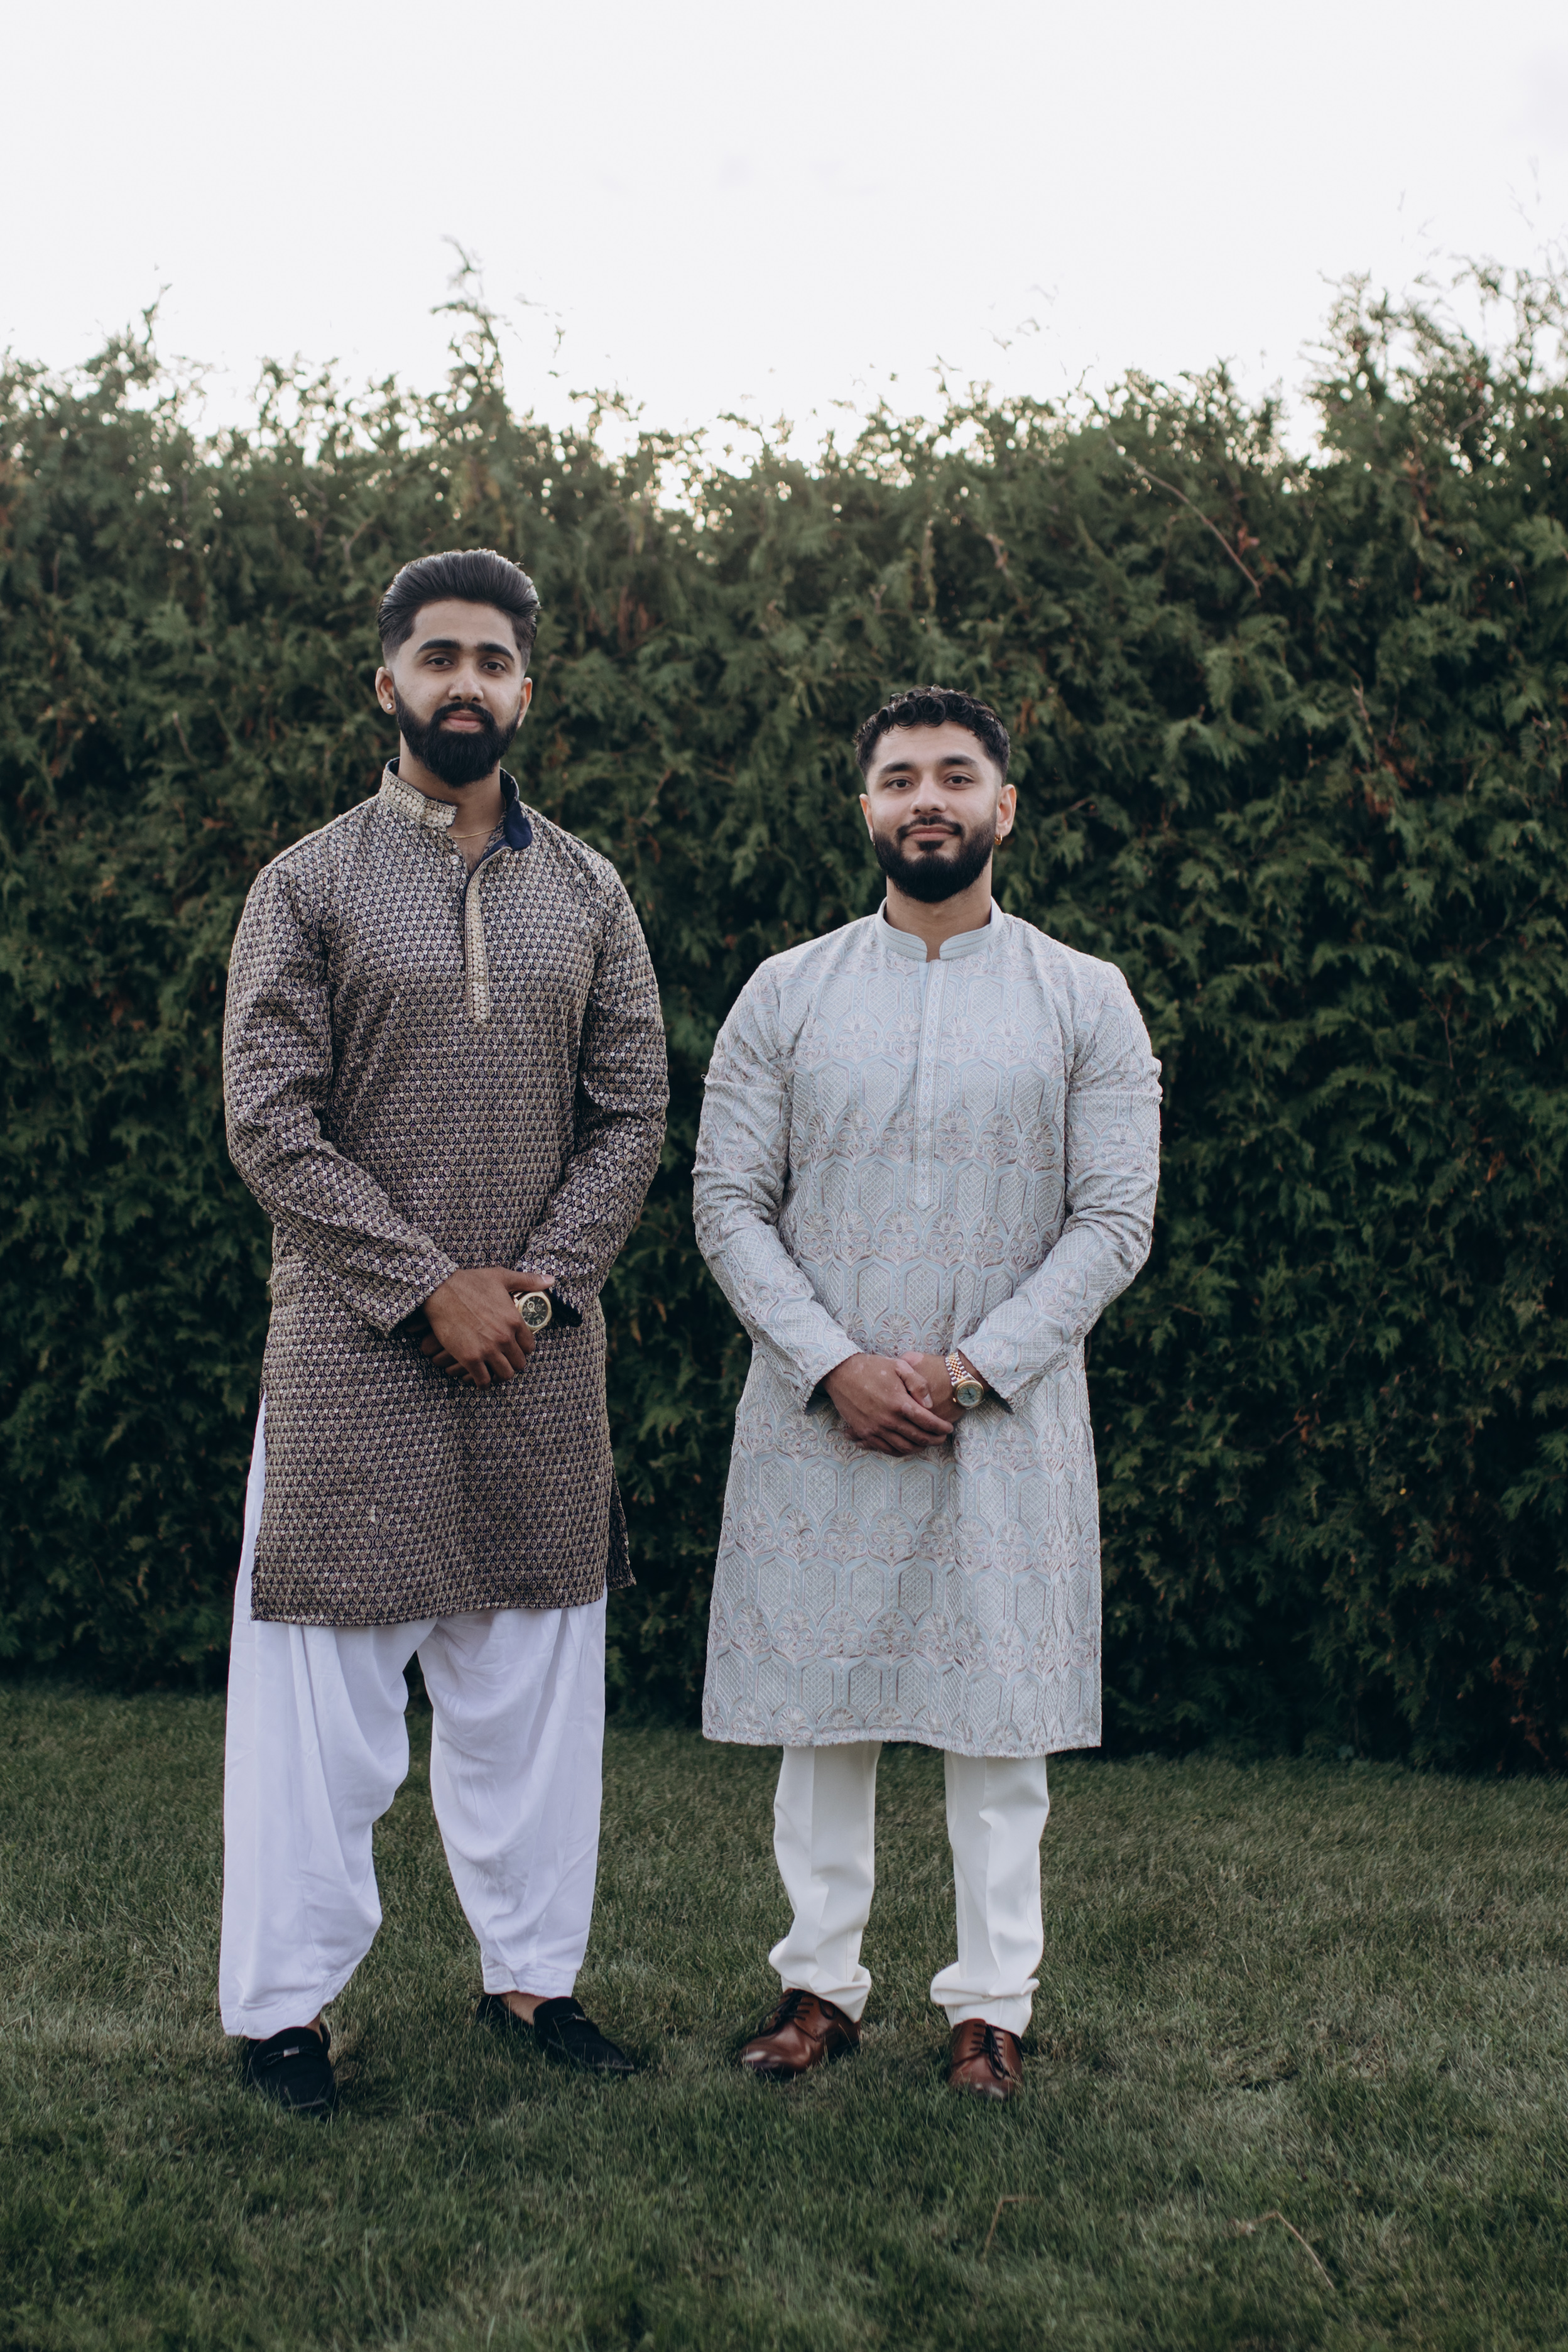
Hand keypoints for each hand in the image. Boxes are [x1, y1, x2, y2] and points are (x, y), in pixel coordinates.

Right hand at [419, 1267, 547, 1387]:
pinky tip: (479, 1378)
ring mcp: (488, 1349)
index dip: (522, 1349)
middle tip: (503, 1361)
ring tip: (493, 1371)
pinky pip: (483, 1380)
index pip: (529, 1347)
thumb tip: (551, 1280)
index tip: (514, 1348)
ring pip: (505, 1375)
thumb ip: (528, 1281)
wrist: (440, 1290)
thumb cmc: (470, 1282)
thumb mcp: (502, 1277)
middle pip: (519, 1364)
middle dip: (512, 1363)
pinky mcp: (470, 1358)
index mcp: (514, 1320)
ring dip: (499, 1374)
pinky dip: (482, 1382)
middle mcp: (504, 1337)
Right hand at [822, 1353, 954, 1456]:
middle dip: (934, 1440)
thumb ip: (919, 1384)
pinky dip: (899, 1451)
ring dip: (918, 1448)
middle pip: (918, 1438)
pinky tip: (906, 1446)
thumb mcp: (899, 1366)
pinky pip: (885, 1449)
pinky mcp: (864, 1432)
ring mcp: (875, 1429)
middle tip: (941, 1438)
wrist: (840, 1373)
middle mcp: (888, 1420)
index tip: (948, 1428)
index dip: (941, 1428)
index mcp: (899, 1403)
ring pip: (903, 1448)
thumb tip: (930, 1405)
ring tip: (926, 1443)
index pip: (927, 1422)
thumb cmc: (871, 1367)